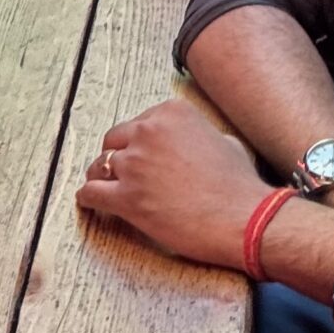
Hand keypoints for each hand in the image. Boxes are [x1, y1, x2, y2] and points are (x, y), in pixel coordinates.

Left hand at [74, 98, 271, 269]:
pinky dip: (88, 199)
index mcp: (171, 113)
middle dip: (117, 157)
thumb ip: (199, 135)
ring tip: (103, 187)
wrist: (245, 219)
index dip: (137, 143)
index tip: (139, 156)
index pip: (138, 123)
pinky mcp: (127, 197)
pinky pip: (91, 193)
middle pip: (113, 141)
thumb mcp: (225, 142)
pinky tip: (90, 203)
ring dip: (100, 178)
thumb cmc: (240, 186)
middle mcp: (148, 132)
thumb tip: (196, 142)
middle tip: (123, 173)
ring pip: (98, 166)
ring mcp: (135, 164)